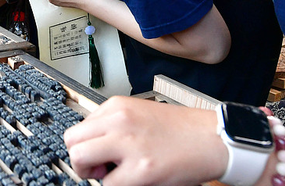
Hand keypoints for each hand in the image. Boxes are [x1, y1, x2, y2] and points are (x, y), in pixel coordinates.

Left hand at [64, 97, 226, 185]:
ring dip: (91, 172)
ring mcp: (129, 144)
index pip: (78, 127)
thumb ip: (113, 124)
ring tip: (111, 174)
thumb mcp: (139, 113)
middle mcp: (119, 121)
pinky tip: (133, 180)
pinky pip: (108, 183)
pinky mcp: (141, 169)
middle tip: (98, 167)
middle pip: (72, 141)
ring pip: (80, 159)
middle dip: (79, 159)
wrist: (212, 138)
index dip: (84, 145)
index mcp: (117, 106)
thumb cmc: (182, 129)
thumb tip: (92, 144)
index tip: (96, 154)